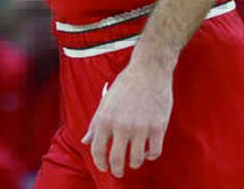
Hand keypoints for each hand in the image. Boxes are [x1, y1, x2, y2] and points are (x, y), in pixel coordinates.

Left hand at [81, 61, 172, 177]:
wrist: (149, 70)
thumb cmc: (126, 84)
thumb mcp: (105, 102)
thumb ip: (95, 124)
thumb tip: (85, 141)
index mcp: (105, 119)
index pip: (97, 150)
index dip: (99, 163)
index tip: (104, 167)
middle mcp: (121, 125)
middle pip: (116, 160)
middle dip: (116, 170)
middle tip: (119, 172)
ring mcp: (141, 127)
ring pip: (136, 160)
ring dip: (134, 164)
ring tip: (134, 161)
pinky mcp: (158, 127)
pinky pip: (154, 153)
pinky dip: (150, 156)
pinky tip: (147, 151)